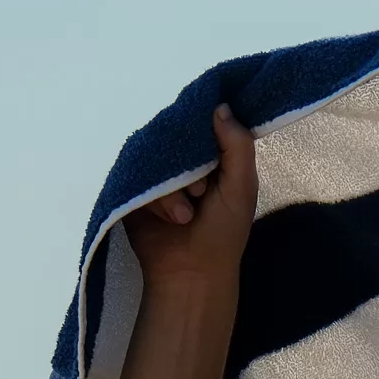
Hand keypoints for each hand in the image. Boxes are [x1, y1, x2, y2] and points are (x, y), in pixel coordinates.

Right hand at [124, 104, 257, 293]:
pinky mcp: (135, 191)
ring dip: (173, 189)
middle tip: (200, 192)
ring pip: (158, 158)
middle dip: (190, 166)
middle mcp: (184, 163)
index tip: (208, 141)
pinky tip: (168, 218)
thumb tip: (221, 106)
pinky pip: (138, 176)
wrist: (191, 273)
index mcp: (213, 159)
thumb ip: (238, 145)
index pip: (205, 124)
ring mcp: (158, 177)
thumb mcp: (242, 186)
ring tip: (185, 215)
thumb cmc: (223, 233)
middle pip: (178, 138)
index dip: (205, 128)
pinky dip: (155, 198)